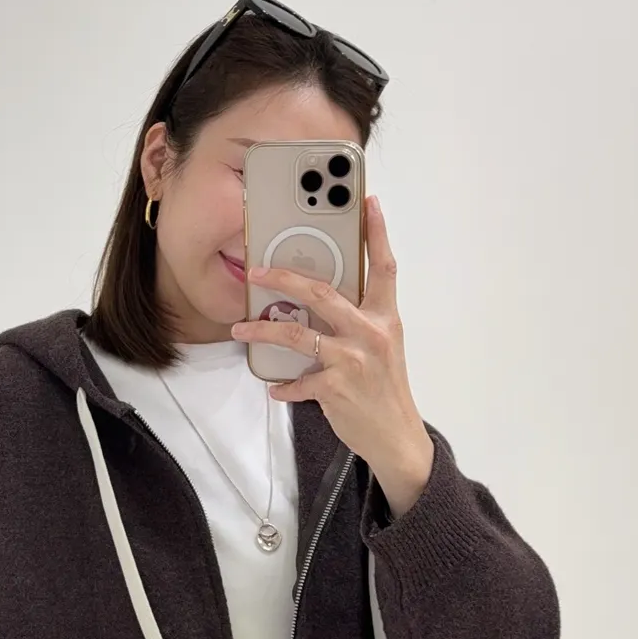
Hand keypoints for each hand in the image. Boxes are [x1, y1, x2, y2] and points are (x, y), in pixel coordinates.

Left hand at [230, 195, 433, 516]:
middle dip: (284, 279)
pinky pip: (298, 380)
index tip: (369, 202)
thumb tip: (319, 301)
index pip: (385, 266)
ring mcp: (353, 360)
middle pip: (322, 293)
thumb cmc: (384, 387)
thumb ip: (357, 320)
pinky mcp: (336, 388)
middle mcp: (371, 333)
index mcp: (385, 317)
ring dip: (263, 330)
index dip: (378, 233)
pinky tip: (274, 387)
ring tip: (241, 329)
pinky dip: (283, 385)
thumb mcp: (382, 346)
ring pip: (297, 335)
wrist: (396, 436)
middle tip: (255, 271)